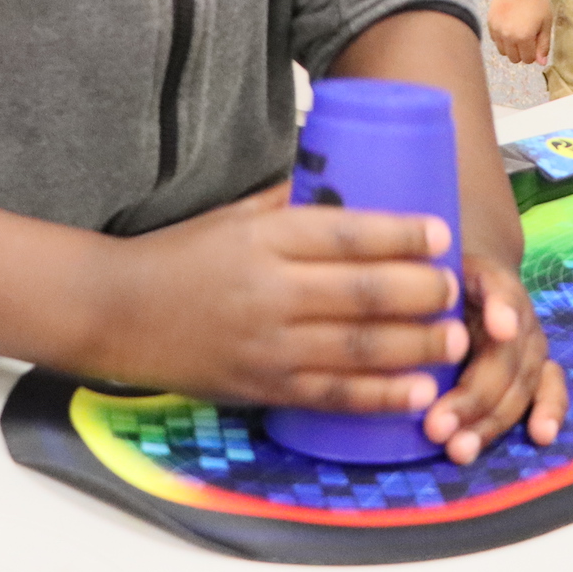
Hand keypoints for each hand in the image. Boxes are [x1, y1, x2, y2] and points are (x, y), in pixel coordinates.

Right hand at [95, 184, 468, 412]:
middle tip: (456, 287)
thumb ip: (293, 201)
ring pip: (358, 348)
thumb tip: (354, 176)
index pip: (348, 233)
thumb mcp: (236, 214)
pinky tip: (418, 392)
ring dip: (416, 345)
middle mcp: (270, 292)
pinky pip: (333, 395)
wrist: (116, 313)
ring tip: (455, 338)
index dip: (402, 235)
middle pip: (364, 293)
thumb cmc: (181, 254)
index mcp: (265, 239)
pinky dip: (381, 395)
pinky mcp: (262, 387)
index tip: (441, 232)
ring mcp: (267, 345)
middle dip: (422, 291)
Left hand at [422, 246, 567, 462]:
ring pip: (520, 385)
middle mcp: (516, 314)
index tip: (501, 329)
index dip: (502, 310)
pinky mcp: (538, 369)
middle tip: (435, 427)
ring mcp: (530, 344)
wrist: (472, 278)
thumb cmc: (437, 283)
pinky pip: (551, 389)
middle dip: (472, 397)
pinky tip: (541, 434)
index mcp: (488, 281)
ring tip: (460, 449)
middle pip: (502, 358)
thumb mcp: (425, 274)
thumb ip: (418, 290)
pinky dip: (549, 411)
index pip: (499, 292)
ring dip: (491, 421)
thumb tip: (391, 308)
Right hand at [486, 0, 552, 66]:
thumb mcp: (546, 23)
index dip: (534, 53)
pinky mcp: (490, 23)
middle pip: (514, 59)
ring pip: (503, 52)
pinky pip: (495, 40)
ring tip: (518, 31)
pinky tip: (509, 25)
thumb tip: (541, 63)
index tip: (536, 40)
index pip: (528, 60)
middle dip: (522, 52)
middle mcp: (508, 36)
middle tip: (528, 36)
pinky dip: (502, 38)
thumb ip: (543, 45)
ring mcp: (497, 30)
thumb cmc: (537, 1)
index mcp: (524, 37)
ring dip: (511, 47)